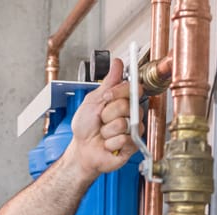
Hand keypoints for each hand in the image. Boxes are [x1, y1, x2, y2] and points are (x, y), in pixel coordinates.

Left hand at [68, 58, 143, 177]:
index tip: (106, 97)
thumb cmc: (86, 127)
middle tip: (102, 120)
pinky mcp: (133, 145)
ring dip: (107, 130)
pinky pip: (123, 139)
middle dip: (107, 114)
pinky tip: (108, 144)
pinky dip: (110, 143)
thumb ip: (108, 83)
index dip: (118, 92)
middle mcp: (131, 114)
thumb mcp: (93, 100)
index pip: (132, 88)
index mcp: (123, 100)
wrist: (83, 149)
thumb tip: (117, 64)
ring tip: (104, 133)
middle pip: (126, 105)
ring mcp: (133, 129)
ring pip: (123, 124)